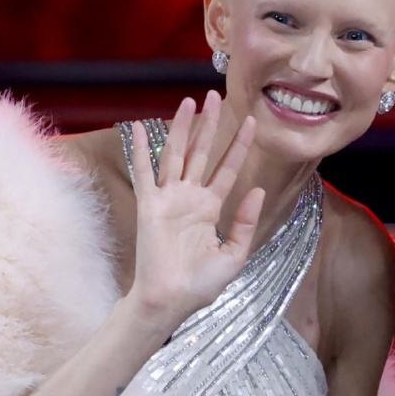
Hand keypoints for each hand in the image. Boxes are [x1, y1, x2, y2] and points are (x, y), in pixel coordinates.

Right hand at [126, 91, 265, 330]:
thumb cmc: (200, 284)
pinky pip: (145, 172)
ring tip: (189, 102)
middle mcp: (189, 198)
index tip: (250, 121)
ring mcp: (168, 199)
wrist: (172, 300)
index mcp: (209, 208)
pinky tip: (137, 127)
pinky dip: (140, 150)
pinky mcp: (149, 205)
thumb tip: (258, 190)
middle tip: (216, 96)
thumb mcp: (233, 254)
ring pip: (176, 155)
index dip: (238, 146)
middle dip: (209, 125)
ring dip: (181, 128)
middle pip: (201, 153)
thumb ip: (244, 222)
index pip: (227, 169)